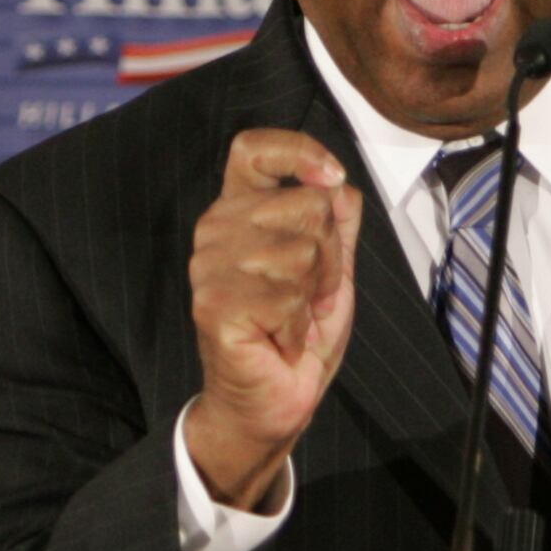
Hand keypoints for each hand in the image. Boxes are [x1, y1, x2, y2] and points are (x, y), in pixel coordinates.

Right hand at [183, 129, 357, 514]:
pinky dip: (299, 327)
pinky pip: (287, 296)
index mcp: (240, 211)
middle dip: (330, 258)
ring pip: (302, 251)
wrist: (274, 401)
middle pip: (307, 205)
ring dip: (315, 296)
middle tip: (310, 296)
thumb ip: (337, 224)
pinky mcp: (214, 304)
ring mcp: (209, 266)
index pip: (253, 150)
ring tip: (293, 319)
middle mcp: (216, 229)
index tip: (330, 179)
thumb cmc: (297, 335)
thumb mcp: (332, 271)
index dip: (299, 151)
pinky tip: (281, 341)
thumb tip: (341, 185)